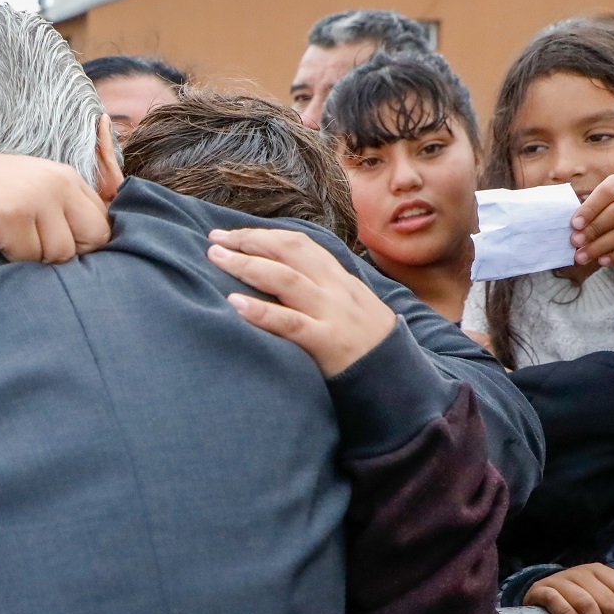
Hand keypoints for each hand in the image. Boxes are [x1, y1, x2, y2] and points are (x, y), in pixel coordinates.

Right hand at [0, 155, 110, 262]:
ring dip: (33, 261)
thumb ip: (61, 213)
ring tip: (5, 244)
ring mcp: (35, 195)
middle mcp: (56, 181)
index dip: (84, 247)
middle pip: (94, 240)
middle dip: (67, 257)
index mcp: (64, 176)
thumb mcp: (27, 195)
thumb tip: (97, 252)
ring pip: (61, 255)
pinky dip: (9, 261)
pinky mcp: (12, 214)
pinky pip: (29, 259)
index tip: (54, 252)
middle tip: (31, 254)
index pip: (103, 224)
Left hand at [207, 228, 397, 376]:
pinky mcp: (328, 344)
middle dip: (249, 242)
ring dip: (248, 266)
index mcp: (339, 279)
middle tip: (214, 241)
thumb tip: (279, 276)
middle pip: (289, 252)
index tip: (230, 234)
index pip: (298, 244)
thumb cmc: (365, 343)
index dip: (262, 235)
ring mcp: (332, 315)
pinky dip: (261, 312)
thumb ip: (320, 290)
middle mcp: (336, 290)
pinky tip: (235, 304)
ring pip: (287, 280)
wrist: (398, 378)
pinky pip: (291, 324)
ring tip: (217, 259)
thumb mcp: (348, 306)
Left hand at [571, 173, 613, 271]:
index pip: (607, 191)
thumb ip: (589, 213)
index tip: (574, 224)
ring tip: (584, 256)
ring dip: (602, 246)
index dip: (590, 208)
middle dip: (594, 229)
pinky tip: (603, 260)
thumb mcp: (604, 206)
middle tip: (576, 242)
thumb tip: (572, 229)